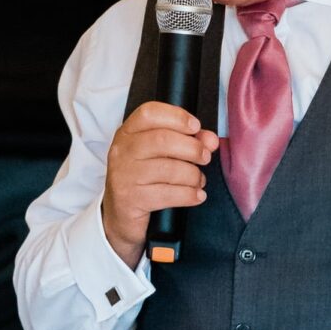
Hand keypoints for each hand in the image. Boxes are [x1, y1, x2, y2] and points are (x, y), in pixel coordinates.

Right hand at [102, 102, 218, 267]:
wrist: (119, 216)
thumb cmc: (143, 180)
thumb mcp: (160, 156)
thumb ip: (186, 141)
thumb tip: (210, 140)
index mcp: (128, 133)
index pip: (149, 113)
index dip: (177, 116)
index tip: (196, 127)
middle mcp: (122, 151)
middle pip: (162, 140)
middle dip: (192, 148)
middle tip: (205, 157)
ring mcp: (124, 175)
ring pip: (169, 169)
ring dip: (193, 175)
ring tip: (198, 180)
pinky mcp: (131, 199)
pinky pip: (168, 194)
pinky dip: (189, 195)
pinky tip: (196, 195)